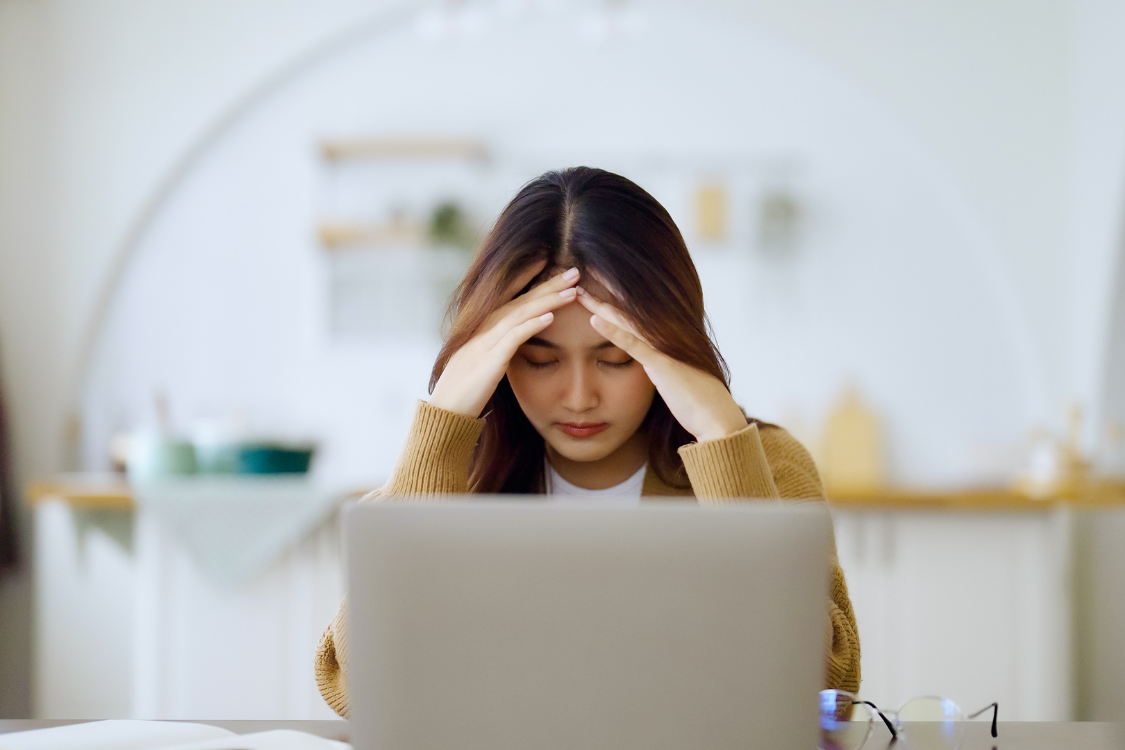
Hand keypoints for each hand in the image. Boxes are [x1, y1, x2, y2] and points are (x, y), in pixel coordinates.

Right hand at [430, 263, 581, 417]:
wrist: (444, 411)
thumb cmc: (465, 391)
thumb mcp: (482, 363)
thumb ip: (497, 349)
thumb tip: (514, 342)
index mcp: (483, 329)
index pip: (511, 297)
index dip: (532, 280)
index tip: (554, 267)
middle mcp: (484, 330)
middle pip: (521, 300)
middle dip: (549, 284)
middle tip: (574, 271)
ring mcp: (485, 343)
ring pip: (520, 314)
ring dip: (547, 301)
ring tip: (572, 291)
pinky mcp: (489, 361)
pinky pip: (512, 339)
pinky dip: (531, 326)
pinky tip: (550, 318)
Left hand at [576, 287, 747, 442]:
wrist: (717, 418)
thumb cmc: (697, 401)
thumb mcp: (676, 377)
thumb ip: (662, 365)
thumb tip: (653, 363)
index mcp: (668, 338)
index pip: (635, 314)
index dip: (613, 300)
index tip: (594, 286)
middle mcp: (666, 337)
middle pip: (628, 310)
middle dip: (604, 293)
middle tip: (578, 280)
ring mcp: (664, 348)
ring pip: (626, 321)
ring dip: (601, 305)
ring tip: (579, 291)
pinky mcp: (661, 364)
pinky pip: (633, 344)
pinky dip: (612, 331)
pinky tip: (594, 319)